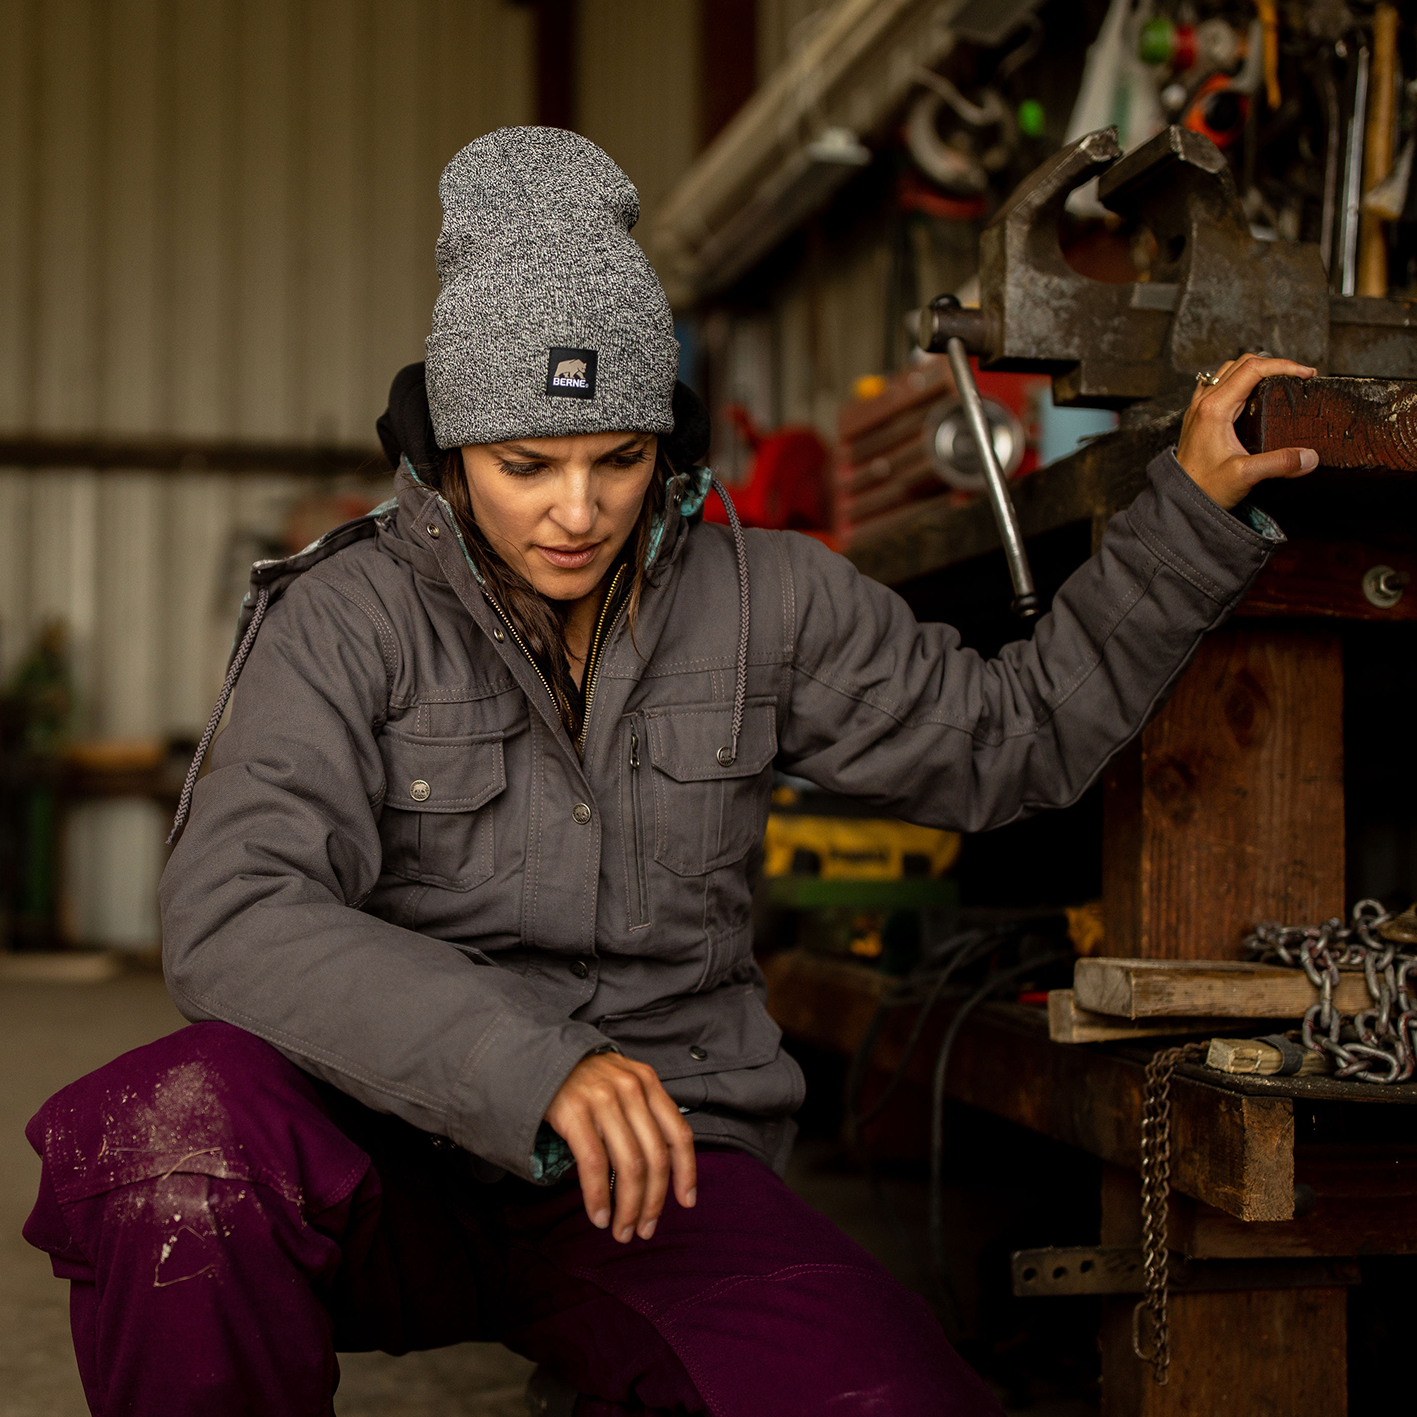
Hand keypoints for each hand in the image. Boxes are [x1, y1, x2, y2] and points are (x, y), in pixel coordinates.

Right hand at [544, 1051, 696, 1242]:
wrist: (542, 1059)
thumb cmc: (588, 1081)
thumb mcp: (625, 1085)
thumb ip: (645, 1116)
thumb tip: (661, 1174)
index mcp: (649, 1083)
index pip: (679, 1134)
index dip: (687, 1173)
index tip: (687, 1203)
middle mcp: (631, 1089)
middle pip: (655, 1158)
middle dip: (653, 1202)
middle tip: (646, 1230)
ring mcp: (603, 1099)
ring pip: (629, 1166)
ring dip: (628, 1207)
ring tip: (622, 1230)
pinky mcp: (574, 1112)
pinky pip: (594, 1164)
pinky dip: (598, 1197)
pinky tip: (599, 1216)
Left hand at [1175, 353, 1318, 509]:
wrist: (1176, 501)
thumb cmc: (1202, 488)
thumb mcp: (1244, 476)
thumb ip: (1279, 463)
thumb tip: (1309, 457)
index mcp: (1214, 408)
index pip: (1253, 369)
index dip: (1284, 366)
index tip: (1306, 374)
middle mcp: (1204, 403)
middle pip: (1241, 364)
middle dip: (1274, 364)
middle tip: (1297, 377)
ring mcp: (1198, 409)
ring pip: (1229, 372)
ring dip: (1255, 369)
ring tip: (1279, 381)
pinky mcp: (1198, 418)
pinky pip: (1218, 385)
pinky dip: (1238, 381)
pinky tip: (1249, 394)